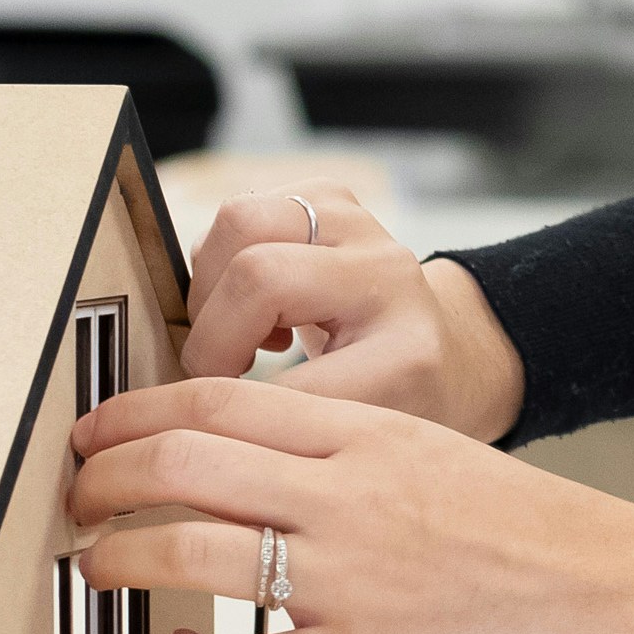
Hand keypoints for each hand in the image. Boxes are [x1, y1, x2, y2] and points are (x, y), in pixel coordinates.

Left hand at [67, 381, 633, 633]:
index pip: (222, 401)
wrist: (633, 599)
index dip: (140, 413)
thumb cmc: (556, 539)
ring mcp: (352, 579)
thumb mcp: (448, 461)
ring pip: (189, 549)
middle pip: (184, 460)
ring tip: (98, 563)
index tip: (103, 432)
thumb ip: (360, 462)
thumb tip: (270, 476)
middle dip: (106, 476)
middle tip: (78, 494)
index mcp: (377, 434)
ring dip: (120, 555)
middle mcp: (351, 496)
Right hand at [180, 185, 525, 440]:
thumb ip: (290, 428)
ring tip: (235, 336)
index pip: (293, 374)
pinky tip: (251, 304)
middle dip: (213, 332)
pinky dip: (221, 260)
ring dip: (210, 287)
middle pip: (257, 272)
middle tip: (219, 373)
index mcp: (405, 351)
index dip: (231, 399)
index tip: (210, 423)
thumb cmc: (390, 398)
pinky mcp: (327, 196)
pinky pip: (238, 213)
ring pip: (240, 221)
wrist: (434, 346)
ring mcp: (360, 224)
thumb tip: (199, 424)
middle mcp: (389, 272)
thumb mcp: (354, 437)